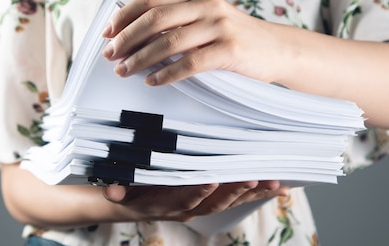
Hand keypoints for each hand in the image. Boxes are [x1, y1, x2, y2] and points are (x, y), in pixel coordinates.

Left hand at [102, 0, 290, 85]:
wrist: (276, 49)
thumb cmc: (233, 37)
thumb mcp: (205, 19)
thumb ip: (176, 21)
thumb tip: (132, 36)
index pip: (150, 0)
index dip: (124, 16)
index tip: (108, 33)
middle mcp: (206, 5)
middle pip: (154, 18)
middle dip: (127, 39)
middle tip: (111, 56)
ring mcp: (219, 26)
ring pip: (168, 41)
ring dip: (141, 58)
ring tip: (125, 71)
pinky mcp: (230, 49)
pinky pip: (190, 62)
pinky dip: (166, 73)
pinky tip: (152, 81)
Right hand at [103, 180, 288, 221]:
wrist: (133, 205)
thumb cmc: (129, 192)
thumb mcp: (120, 190)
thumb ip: (117, 192)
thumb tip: (111, 193)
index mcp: (168, 203)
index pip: (185, 197)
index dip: (198, 191)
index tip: (212, 181)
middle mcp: (188, 208)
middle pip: (215, 202)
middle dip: (236, 192)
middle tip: (255, 180)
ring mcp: (201, 205)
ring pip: (230, 201)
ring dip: (253, 194)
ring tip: (274, 184)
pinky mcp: (211, 201)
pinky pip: (236, 199)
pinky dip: (257, 194)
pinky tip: (277, 189)